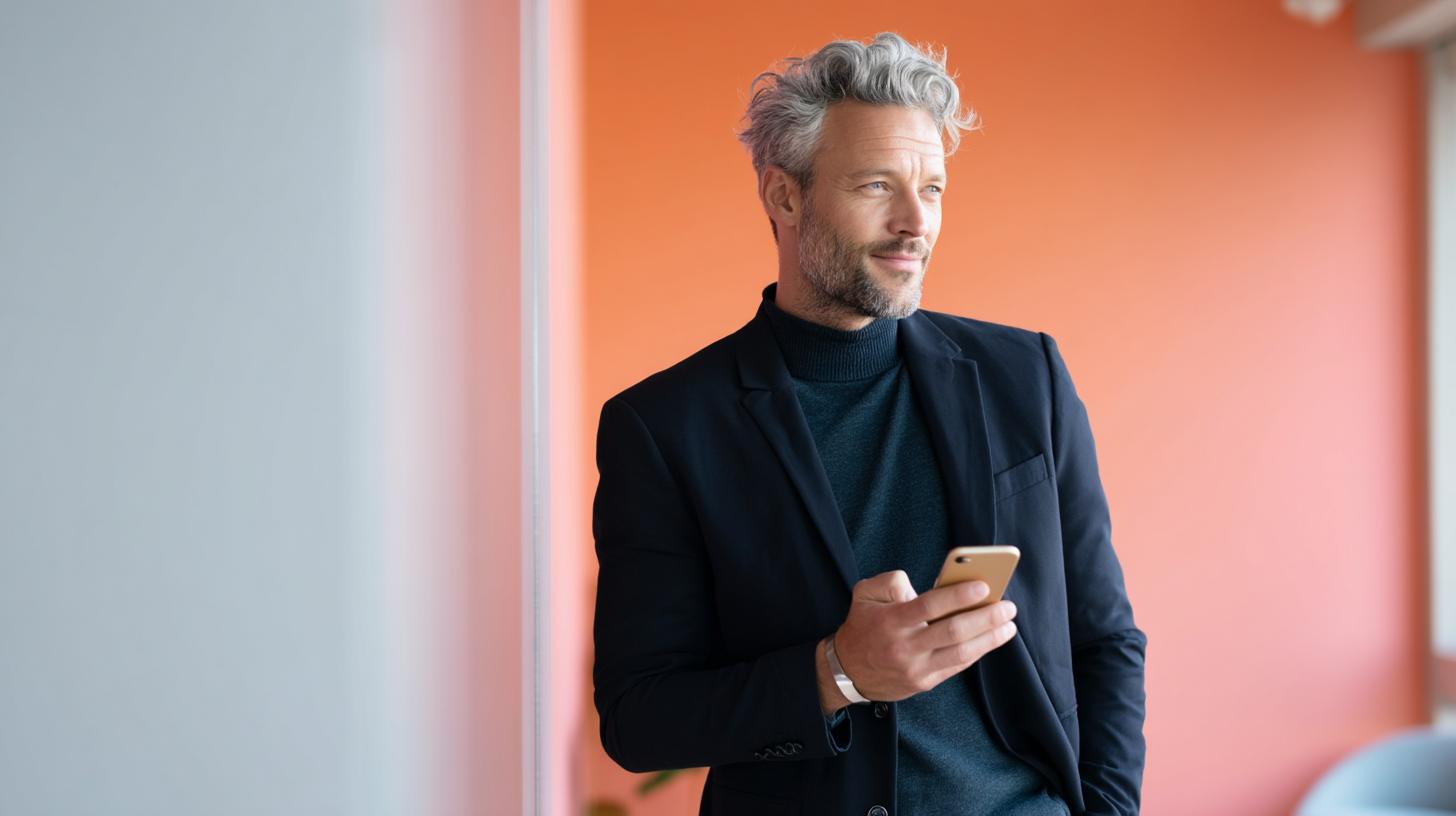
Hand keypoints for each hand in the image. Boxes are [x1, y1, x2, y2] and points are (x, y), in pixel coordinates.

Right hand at [816, 570, 1016, 712]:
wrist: (847, 670)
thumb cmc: (863, 625)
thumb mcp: (864, 594)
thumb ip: (890, 581)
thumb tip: (923, 585)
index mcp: (889, 621)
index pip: (927, 607)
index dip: (957, 596)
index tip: (982, 586)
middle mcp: (904, 646)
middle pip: (952, 632)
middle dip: (984, 618)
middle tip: (1007, 606)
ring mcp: (915, 668)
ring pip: (960, 653)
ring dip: (989, 638)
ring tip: (1008, 625)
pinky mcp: (924, 682)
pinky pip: (956, 666)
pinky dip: (978, 652)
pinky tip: (992, 639)